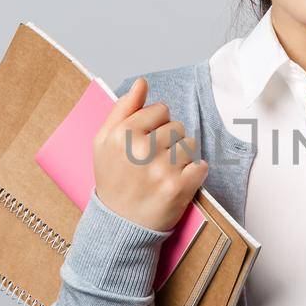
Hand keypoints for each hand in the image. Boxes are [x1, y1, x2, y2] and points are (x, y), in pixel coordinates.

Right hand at [93, 77, 208, 231]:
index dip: (156, 124)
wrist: (120, 223)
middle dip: (169, 140)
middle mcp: (141, 150)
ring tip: (164, 172)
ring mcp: (161, 169)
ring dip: (182, 157)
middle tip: (153, 161)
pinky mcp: (179, 188)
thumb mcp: (104, 142)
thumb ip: (122, 109)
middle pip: (177, 126)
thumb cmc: (113, 179)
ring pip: (190, 144)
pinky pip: (201, 166)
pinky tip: (178, 182)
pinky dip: (194, 173)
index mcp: (121, 134)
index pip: (160, 109)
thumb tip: (142, 83)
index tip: (146, 141)